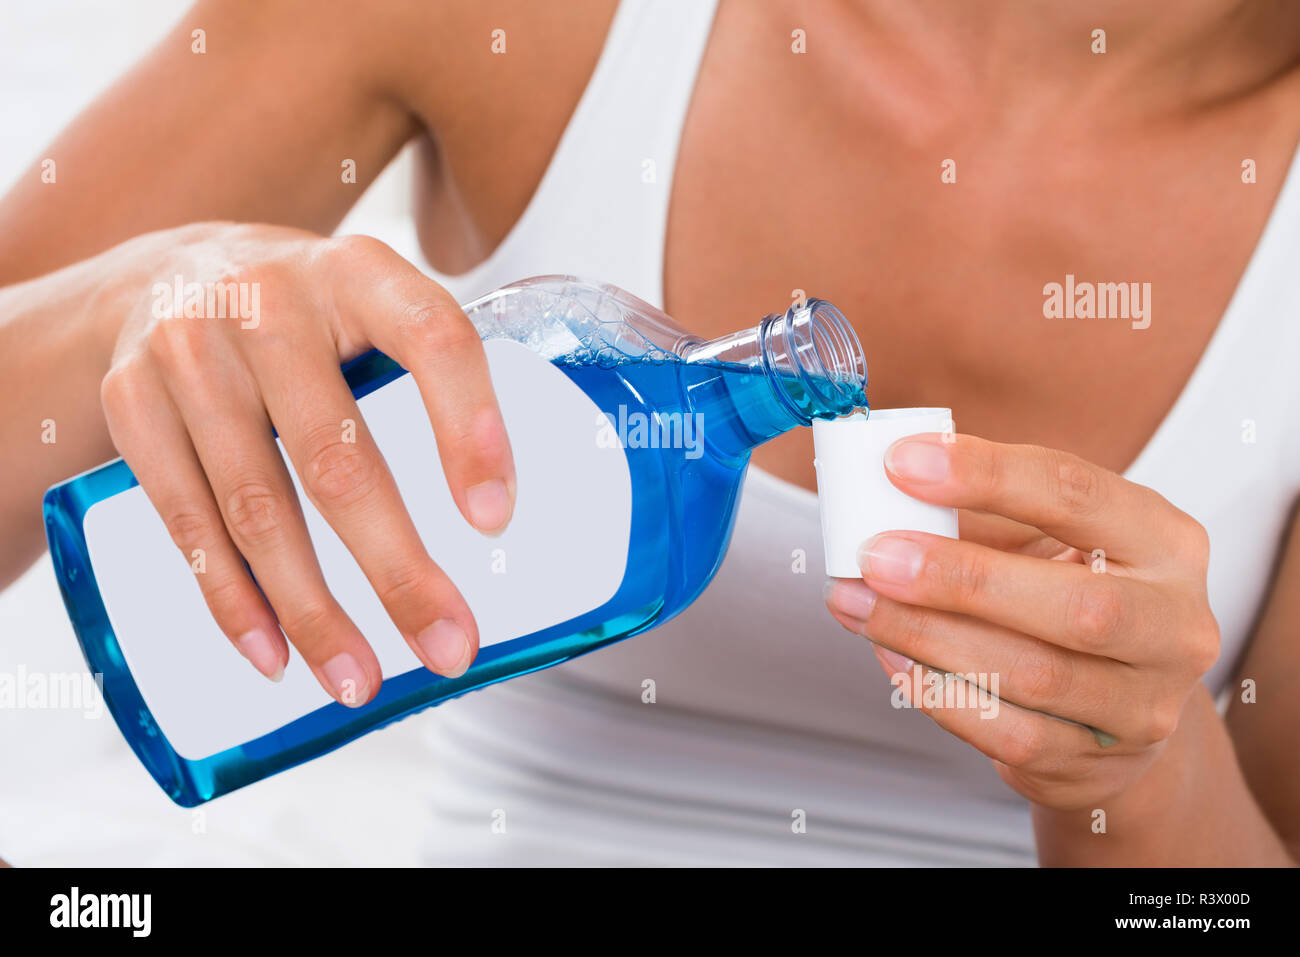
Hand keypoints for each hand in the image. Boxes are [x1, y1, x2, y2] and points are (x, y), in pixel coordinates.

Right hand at [99, 223, 515, 704]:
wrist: (168, 273)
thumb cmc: (308, 313)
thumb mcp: (372, 304)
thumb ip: (427, 380)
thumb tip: (507, 522)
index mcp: (358, 272)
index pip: (431, 339)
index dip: (468, 428)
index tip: (495, 520)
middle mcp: (269, 303)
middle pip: (337, 457)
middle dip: (397, 568)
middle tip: (446, 644)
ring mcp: (189, 353)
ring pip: (257, 507)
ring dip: (312, 610)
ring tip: (357, 679)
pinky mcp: (130, 402)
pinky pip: (184, 520)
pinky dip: (232, 599)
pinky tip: (273, 653)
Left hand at [824, 433, 1219, 808]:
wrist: (1124, 706)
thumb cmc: (1071, 596)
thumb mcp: (1050, 541)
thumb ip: (983, 515)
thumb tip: (880, 494)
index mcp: (1165, 541)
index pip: (1077, 494)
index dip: (986, 475)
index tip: (901, 462)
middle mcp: (1175, 624)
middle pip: (1076, 605)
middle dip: (960, 577)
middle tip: (874, 556)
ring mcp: (1145, 703)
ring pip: (1033, 675)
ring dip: (927, 636)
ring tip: (857, 603)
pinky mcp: (1097, 763)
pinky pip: (1008, 733)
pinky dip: (939, 694)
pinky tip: (890, 657)